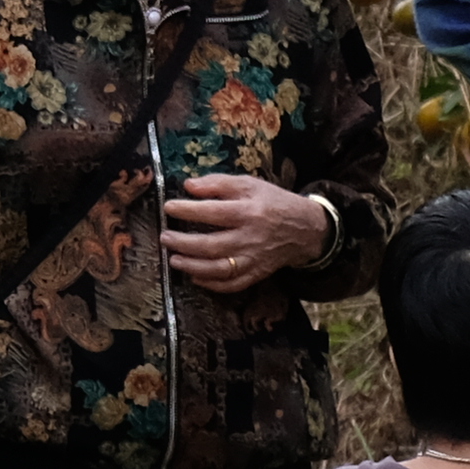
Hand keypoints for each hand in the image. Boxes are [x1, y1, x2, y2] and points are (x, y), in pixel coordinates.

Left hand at [159, 172, 336, 288]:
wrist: (304, 229)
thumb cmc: (272, 202)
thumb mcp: (249, 184)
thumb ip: (218, 183)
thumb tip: (189, 186)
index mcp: (249, 212)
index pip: (213, 212)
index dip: (188, 210)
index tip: (168, 208)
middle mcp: (250, 238)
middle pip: (212, 244)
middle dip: (184, 243)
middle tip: (165, 237)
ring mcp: (253, 259)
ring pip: (219, 269)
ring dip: (193, 266)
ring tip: (174, 259)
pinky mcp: (257, 274)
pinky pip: (232, 284)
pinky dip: (212, 284)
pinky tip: (195, 277)